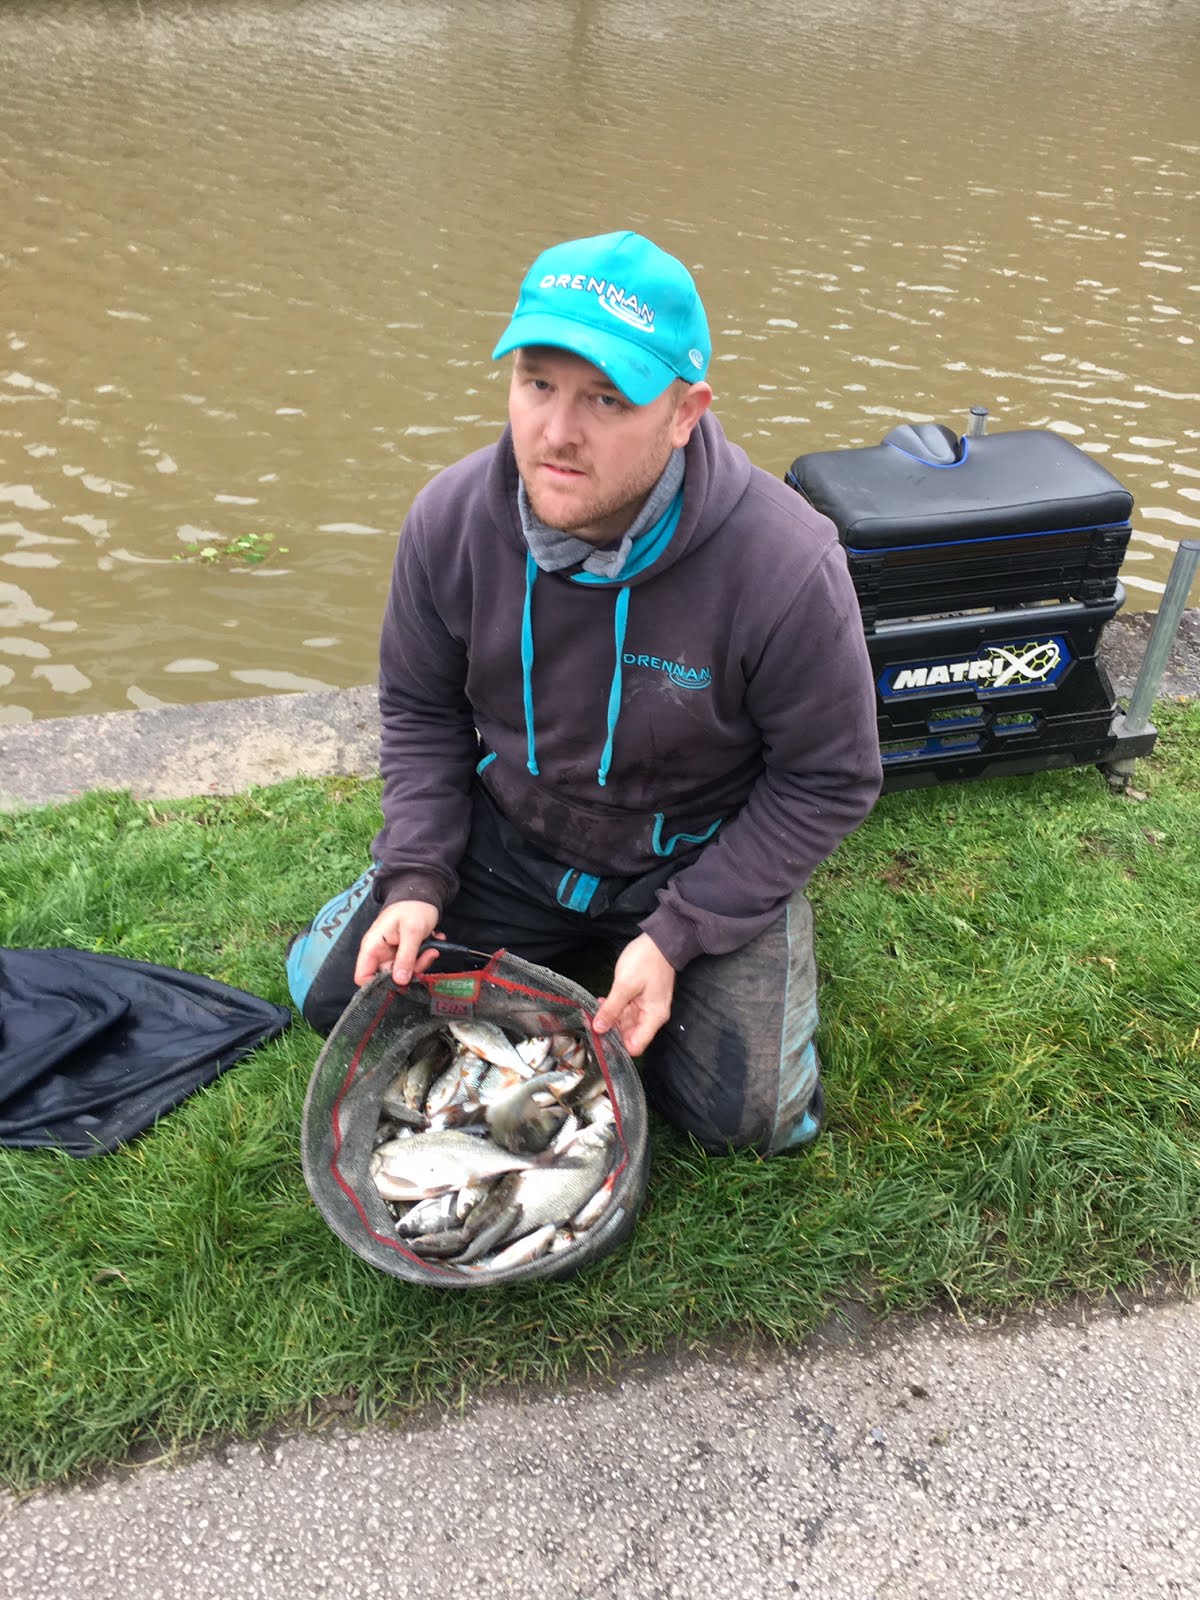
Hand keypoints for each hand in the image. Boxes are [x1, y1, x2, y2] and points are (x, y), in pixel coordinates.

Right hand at [353, 900, 441, 987]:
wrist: (423, 894)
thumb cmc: (414, 907)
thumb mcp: (412, 932)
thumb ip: (406, 957)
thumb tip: (400, 982)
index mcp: (372, 946)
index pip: (362, 976)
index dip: (376, 986)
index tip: (400, 983)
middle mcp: (379, 952)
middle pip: (388, 977)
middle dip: (410, 971)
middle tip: (427, 956)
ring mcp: (391, 953)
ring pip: (403, 972)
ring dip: (421, 963)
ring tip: (432, 947)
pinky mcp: (403, 953)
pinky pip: (412, 964)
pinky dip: (424, 957)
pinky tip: (433, 943)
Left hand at [592, 934, 675, 1056]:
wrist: (660, 940)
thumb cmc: (646, 961)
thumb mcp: (625, 985)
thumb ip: (612, 1009)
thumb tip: (598, 1029)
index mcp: (653, 1017)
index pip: (636, 1046)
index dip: (617, 1046)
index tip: (598, 1039)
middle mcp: (651, 1016)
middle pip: (629, 1035)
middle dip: (609, 1031)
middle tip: (589, 1022)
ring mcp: (646, 1007)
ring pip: (625, 1023)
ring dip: (609, 1019)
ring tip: (592, 1011)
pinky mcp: (641, 999)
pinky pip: (626, 1011)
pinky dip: (614, 1009)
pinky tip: (602, 1002)